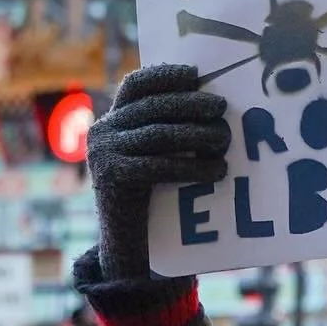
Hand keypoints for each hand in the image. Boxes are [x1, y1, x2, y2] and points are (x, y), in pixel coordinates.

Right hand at [87, 64, 229, 279]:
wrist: (129, 249)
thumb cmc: (153, 200)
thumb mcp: (156, 158)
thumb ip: (169, 130)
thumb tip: (214, 107)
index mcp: (111, 120)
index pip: (135, 85)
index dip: (164, 75)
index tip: (196, 75)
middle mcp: (102, 132)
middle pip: (152, 107)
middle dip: (190, 104)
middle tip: (222, 109)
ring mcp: (102, 154)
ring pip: (158, 134)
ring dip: (197, 135)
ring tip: (224, 140)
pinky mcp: (111, 179)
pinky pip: (158, 165)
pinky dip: (192, 167)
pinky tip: (217, 171)